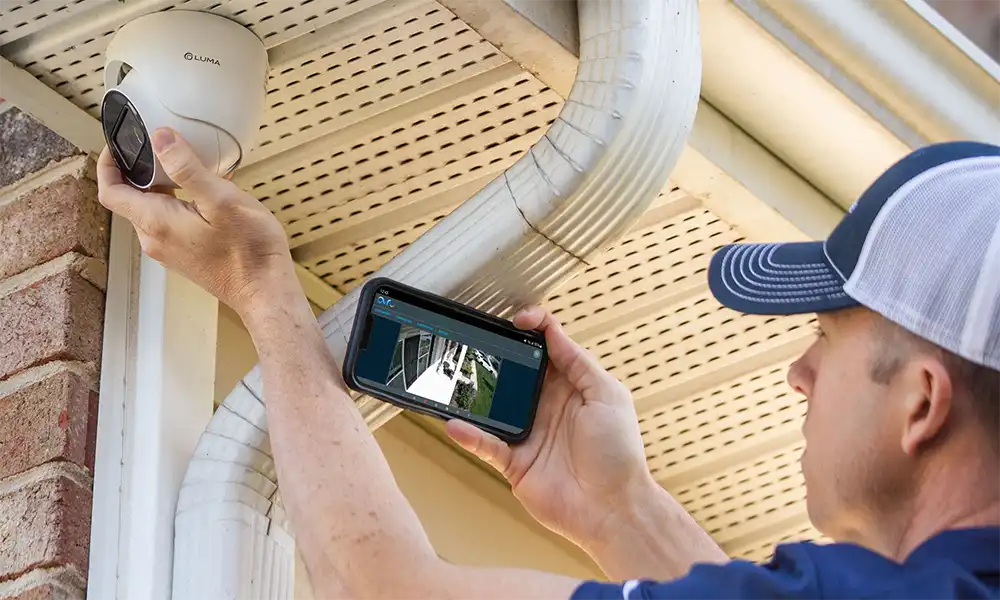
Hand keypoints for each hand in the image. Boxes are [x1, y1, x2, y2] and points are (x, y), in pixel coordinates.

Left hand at [96, 128, 296, 315]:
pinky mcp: (183, 256)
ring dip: (160, 188)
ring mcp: (168, 251)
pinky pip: (167, 224)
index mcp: (156, 222)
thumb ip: (187, 168)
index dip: (108, 164)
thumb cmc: (249, 251)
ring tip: (187, 170)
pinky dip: (175, 204)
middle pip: (129, 199)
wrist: (265, 291)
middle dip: (138, 171)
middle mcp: (155, 239)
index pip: (110, 191)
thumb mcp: (222, 199)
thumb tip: (161, 138)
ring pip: (149, 211)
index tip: (119, 145)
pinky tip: (203, 198)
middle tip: (159, 150)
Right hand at [447, 306, 658, 549]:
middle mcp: (546, 406)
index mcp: (571, 386)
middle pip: (513, 371)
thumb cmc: (620, 453)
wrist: (613, 508)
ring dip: (474, 394)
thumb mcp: (607, 395)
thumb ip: (578, 362)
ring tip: (454, 378)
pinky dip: (469, 434)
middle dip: (495, 355)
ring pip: (493, 406)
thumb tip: (552, 330)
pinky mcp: (515, 462)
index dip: (532, 328)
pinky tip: (455, 424)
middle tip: (476, 342)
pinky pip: (486, 444)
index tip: (518, 321)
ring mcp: (528, 433)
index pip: (546, 347)